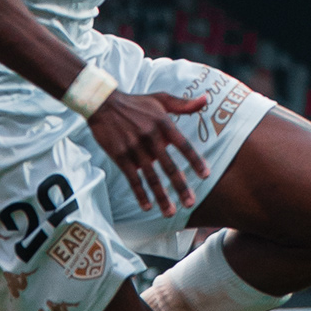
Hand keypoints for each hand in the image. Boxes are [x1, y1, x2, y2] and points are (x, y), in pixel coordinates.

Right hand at [88, 89, 210, 217]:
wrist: (103, 103)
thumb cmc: (135, 102)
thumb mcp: (161, 99)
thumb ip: (184, 104)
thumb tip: (206, 99)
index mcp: (163, 124)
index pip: (183, 145)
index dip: (195, 161)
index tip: (205, 176)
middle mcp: (150, 137)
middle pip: (168, 166)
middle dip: (180, 187)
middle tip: (190, 203)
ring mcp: (134, 148)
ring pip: (150, 177)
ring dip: (161, 196)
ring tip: (170, 212)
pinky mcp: (120, 156)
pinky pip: (132, 178)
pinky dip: (139, 193)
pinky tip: (147, 206)